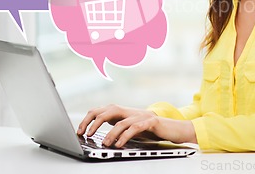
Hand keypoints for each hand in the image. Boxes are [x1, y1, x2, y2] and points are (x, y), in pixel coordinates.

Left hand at [77, 104, 196, 147]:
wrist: (175, 128)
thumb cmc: (152, 130)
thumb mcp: (131, 128)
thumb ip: (118, 127)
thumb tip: (101, 133)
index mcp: (123, 112)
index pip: (101, 110)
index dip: (89, 119)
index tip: (80, 130)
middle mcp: (130, 111)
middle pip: (107, 111)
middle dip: (93, 122)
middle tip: (85, 134)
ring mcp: (140, 115)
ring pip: (120, 121)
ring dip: (109, 133)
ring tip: (104, 143)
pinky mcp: (150, 121)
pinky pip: (135, 127)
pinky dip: (125, 136)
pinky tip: (119, 144)